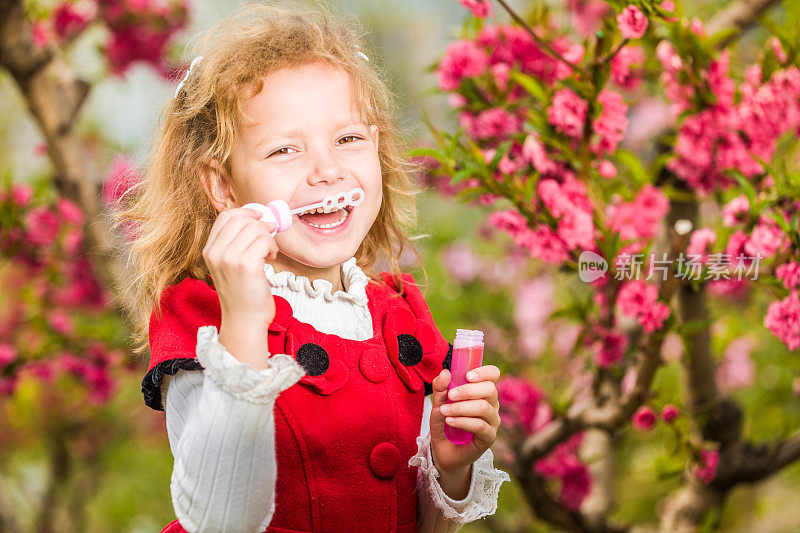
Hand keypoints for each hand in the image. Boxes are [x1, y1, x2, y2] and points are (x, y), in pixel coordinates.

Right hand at [202, 207, 278, 324]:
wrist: (244, 320)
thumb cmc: (242, 294)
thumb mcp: (230, 265)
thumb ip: (236, 243)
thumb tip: (260, 219)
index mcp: (209, 250)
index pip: (225, 217)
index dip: (246, 211)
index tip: (259, 216)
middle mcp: (216, 253)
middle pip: (242, 219)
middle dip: (260, 224)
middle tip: (269, 235)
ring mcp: (229, 259)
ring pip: (255, 228)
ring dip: (268, 237)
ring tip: (269, 251)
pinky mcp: (246, 266)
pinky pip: (264, 241)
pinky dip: (272, 246)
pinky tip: (270, 257)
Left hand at [429, 365, 501, 475]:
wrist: (443, 450)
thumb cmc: (444, 422)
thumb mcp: (438, 403)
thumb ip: (440, 388)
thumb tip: (445, 372)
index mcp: (482, 391)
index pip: (493, 375)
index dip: (484, 372)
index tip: (467, 375)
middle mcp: (491, 404)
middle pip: (490, 389)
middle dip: (468, 390)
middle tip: (450, 395)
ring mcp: (492, 421)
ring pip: (484, 408)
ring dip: (461, 408)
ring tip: (444, 411)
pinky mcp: (489, 437)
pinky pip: (480, 426)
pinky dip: (463, 422)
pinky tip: (450, 421)